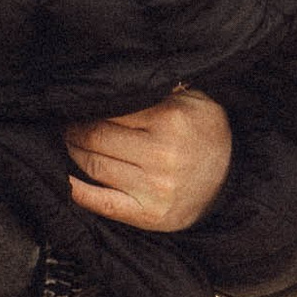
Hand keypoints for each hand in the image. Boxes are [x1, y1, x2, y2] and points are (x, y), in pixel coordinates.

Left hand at [63, 87, 232, 232]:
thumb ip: (160, 89)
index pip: (111, 111)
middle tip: (66, 124)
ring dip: (73, 153)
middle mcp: (161, 155)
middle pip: (97, 138)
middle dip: (74, 130)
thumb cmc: (206, 134)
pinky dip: (78, 191)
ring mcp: (154, 188)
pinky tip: (65, 180)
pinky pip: (103, 203)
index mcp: (170, 120)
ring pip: (95, 166)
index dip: (88, 108)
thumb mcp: (194, 100)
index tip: (77, 105)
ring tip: (69, 144)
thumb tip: (118, 81)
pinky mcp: (148, 215)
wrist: (231, 179)